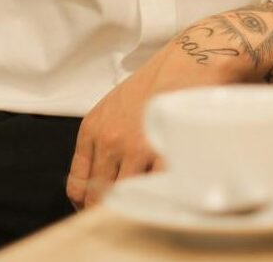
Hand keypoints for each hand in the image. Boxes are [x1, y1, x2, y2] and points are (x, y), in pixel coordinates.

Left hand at [65, 3, 272, 209]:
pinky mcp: (164, 151)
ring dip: (140, 203)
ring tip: (152, 205)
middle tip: (129, 213)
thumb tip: (103, 182)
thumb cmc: (160, 81)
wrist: (193, 59)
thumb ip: (105, 141)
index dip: (90, 205)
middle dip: (113, 209)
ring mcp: (136, 148)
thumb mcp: (116, 106)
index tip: (102, 210)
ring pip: (129, 197)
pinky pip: (156, 190)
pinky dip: (161, 198)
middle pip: (101, 197)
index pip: (79, 186)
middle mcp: (110, 140)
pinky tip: (168, 197)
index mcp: (93, 129)